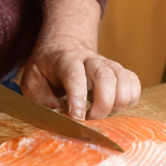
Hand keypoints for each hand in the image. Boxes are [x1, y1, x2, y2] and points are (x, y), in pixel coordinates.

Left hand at [19, 0, 141, 118]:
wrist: (63, 47)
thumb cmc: (46, 68)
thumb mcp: (32, 80)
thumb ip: (40, 98)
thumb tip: (58, 114)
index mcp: (66, 60)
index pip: (75, 75)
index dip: (78, 97)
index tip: (78, 117)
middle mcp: (91, 60)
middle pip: (105, 75)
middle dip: (103, 102)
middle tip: (93, 119)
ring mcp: (108, 64)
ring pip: (123, 79)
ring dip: (118, 102)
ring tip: (103, 114)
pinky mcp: (119, 72)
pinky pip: (134, 82)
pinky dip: (131, 98)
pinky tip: (116, 107)